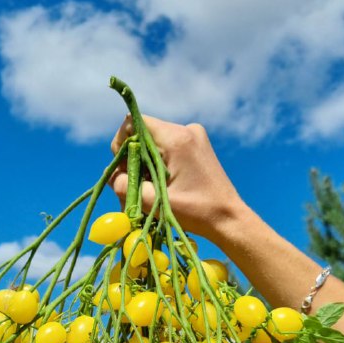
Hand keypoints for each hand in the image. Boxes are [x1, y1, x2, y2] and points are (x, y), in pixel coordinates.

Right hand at [110, 115, 246, 245]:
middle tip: (132, 189)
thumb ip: (126, 186)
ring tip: (147, 193)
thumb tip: (113, 176)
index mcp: (177, 138)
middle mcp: (186, 130)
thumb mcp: (154, 202)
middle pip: (143, 135)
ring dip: (144, 167)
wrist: (229, 219)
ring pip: (154, 144)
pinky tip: (161, 188)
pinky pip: (167, 149)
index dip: (121, 144)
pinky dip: (157, 166)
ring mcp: (194, 136)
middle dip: (132, 161)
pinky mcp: (197, 146)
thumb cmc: (197, 212)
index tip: (123, 169)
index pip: (135, 123)